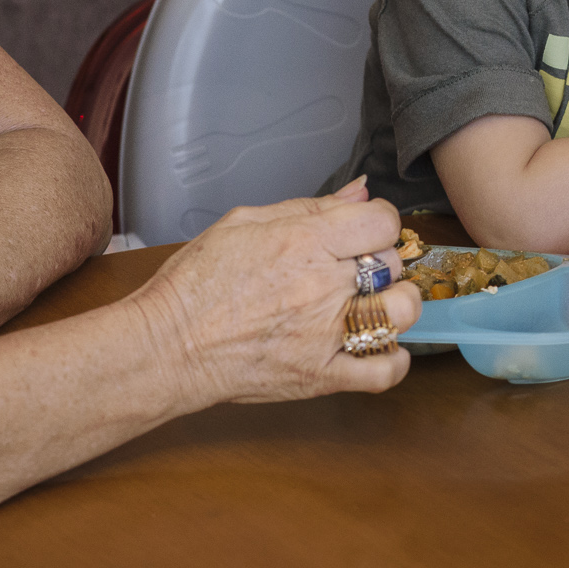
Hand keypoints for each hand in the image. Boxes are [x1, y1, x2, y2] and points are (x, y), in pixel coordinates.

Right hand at [132, 178, 422, 405]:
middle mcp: (322, 286)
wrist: (166, 347)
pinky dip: (393, 359)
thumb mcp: (244, 222)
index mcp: (303, 242)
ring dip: (396, 303)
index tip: (364, 231)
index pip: (383, 220)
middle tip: (355, 268)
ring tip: (372, 303)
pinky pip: (384, 371)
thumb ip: (310, 206)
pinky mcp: (322, 376)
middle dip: (382, 260)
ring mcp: (325, 334)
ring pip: (403, 311)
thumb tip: (360, 191)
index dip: (379, 221)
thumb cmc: (195, 284)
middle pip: (394, 262)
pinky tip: (376, 344)